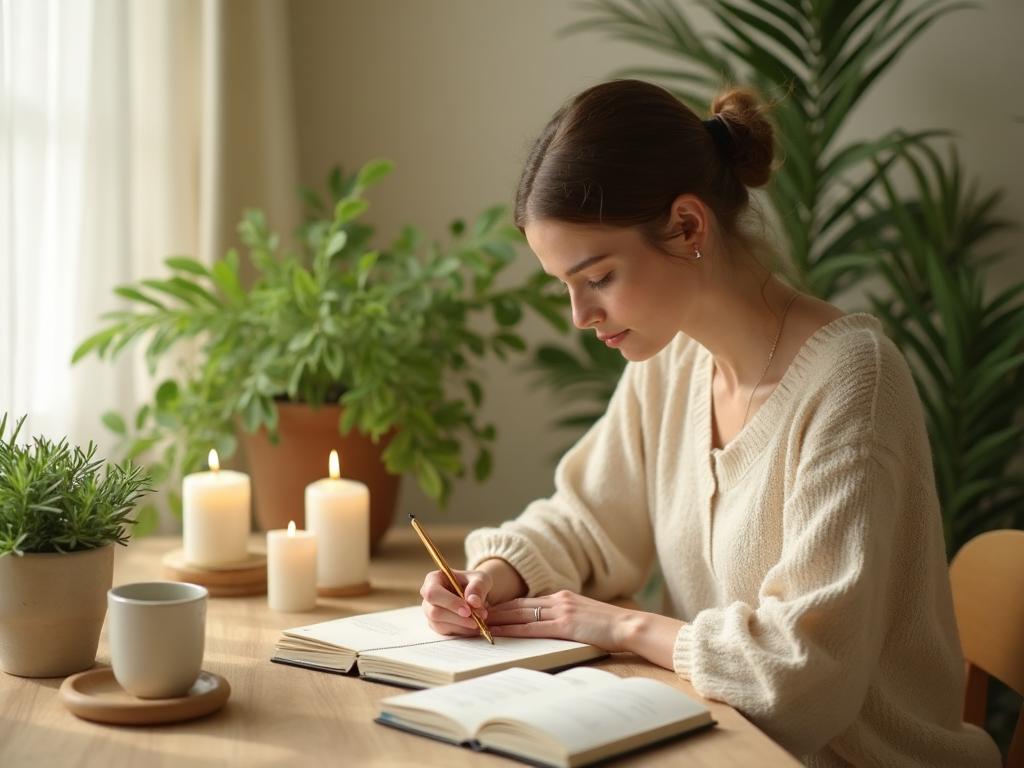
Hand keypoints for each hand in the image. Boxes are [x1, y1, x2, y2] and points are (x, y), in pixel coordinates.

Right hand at [419, 568, 492, 635]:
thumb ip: (478, 587)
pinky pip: (447, 632)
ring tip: (480, 620)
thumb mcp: (481, 579)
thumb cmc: (475, 583)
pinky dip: (463, 631)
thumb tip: (473, 601)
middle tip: (479, 618)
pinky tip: (475, 626)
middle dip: (458, 618)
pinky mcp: (437, 625)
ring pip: (440, 625)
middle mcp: (428, 597)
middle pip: (434, 612)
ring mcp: (430, 612)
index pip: (433, 593)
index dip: (449, 603)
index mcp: (434, 579)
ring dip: (462, 626)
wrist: (477, 594)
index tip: (468, 611)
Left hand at [485, 590, 638, 652]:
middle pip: (518, 604)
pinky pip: (531, 627)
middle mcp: (558, 599)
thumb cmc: (610, 627)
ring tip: (477, 623)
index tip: (487, 610)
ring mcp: (560, 610)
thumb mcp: (584, 616)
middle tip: (472, 614)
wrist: (629, 625)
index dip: (505, 606)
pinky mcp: (564, 624)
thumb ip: (566, 617)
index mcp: (562, 597)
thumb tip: (550, 627)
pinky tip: (498, 632)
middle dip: (494, 610)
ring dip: (496, 619)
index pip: (526, 601)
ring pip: (520, 613)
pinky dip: (512, 629)